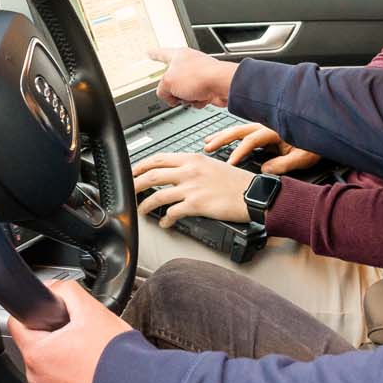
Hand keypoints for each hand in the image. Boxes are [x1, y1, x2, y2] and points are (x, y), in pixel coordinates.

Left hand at [9, 279, 131, 382]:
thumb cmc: (114, 356)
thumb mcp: (91, 310)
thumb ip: (65, 291)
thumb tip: (53, 289)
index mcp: (37, 354)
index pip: (18, 324)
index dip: (36, 313)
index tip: (53, 314)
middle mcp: (38, 379)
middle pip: (36, 346)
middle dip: (55, 336)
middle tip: (81, 333)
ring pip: (50, 367)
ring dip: (64, 358)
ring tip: (89, 354)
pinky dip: (73, 378)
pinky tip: (92, 371)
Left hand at [133, 151, 253, 227]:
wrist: (253, 194)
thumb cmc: (236, 182)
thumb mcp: (212, 164)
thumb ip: (192, 167)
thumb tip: (175, 173)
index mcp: (192, 159)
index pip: (159, 158)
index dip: (141, 165)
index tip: (134, 171)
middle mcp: (189, 171)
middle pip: (152, 175)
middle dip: (135, 184)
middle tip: (129, 191)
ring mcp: (192, 188)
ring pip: (157, 195)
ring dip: (145, 205)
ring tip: (142, 210)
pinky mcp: (196, 204)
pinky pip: (172, 213)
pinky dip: (165, 220)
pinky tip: (164, 223)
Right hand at [149, 47, 234, 108]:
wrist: (222, 84)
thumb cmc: (200, 76)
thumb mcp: (167, 83)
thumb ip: (162, 90)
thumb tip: (169, 97)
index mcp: (178, 55)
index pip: (161, 54)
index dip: (153, 54)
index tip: (149, 52)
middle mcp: (189, 63)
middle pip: (173, 80)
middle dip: (173, 90)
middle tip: (174, 93)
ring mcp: (200, 74)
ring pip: (184, 91)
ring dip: (186, 98)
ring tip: (191, 94)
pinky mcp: (209, 86)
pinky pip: (196, 97)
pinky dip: (197, 101)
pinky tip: (201, 98)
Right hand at [204, 122, 319, 174]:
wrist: (325, 132)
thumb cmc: (316, 144)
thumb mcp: (303, 157)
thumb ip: (283, 164)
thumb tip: (264, 170)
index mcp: (275, 130)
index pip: (251, 141)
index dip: (239, 151)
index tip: (229, 163)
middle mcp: (268, 125)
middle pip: (240, 130)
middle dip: (222, 138)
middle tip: (207, 146)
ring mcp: (266, 127)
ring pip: (240, 130)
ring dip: (224, 136)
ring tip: (208, 142)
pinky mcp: (266, 132)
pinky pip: (245, 134)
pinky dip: (233, 137)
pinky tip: (224, 141)